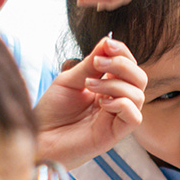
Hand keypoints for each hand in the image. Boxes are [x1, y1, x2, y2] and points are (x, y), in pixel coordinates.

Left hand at [35, 35, 147, 169]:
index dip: (122, 53)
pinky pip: (134, 117)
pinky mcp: (115, 134)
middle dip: (122, 65)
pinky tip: (102, 103)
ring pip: (139, 95)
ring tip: (90, 85)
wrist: (39, 137)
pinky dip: (122, 103)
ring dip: (115, 84)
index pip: (128, 66)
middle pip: (139, 78)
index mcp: (107, 87)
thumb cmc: (52, 112)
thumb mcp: (69, 81)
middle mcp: (116, 101)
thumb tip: (107, 42)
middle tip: (99, 63)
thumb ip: (89, 64)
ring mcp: (117, 118)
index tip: (107, 44)